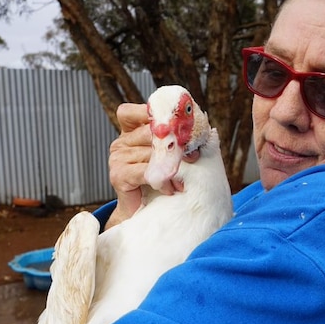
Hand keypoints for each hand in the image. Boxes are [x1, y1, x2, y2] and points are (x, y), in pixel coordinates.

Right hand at [104, 103, 199, 229]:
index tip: (173, 121)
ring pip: (150, 153)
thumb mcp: (169, 154)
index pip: (130, 112)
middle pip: (148, 132)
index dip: (148, 112)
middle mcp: (120, 142)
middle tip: (193, 155)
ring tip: (183, 180)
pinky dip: (162, 179)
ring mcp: (117, 158)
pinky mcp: (118, 176)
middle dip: (174, 143)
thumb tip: (207, 129)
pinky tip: (170, 188)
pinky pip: (145, 171)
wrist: (146, 211)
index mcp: (129, 132)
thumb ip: (178, 139)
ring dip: (171, 166)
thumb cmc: (161, 180)